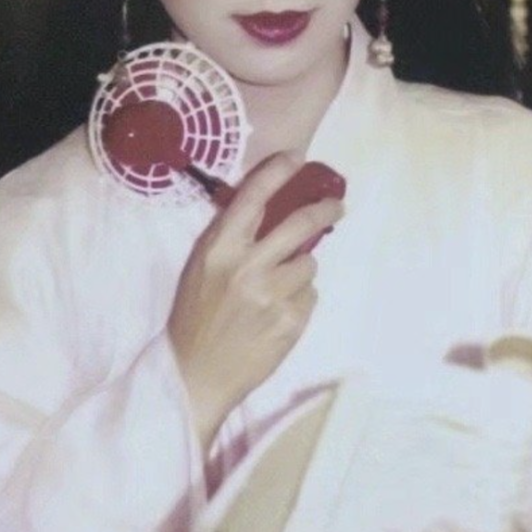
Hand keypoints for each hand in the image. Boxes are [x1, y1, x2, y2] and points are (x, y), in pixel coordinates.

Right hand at [168, 153, 344, 449]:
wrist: (195, 373)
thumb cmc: (196, 317)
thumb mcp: (202, 267)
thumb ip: (232, 238)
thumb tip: (271, 208)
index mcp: (218, 249)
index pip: (252, 196)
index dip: (277, 171)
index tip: (298, 157)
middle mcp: (246, 267)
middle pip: (300, 224)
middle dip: (324, 210)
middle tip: (336, 206)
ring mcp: (271, 295)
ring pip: (309, 264)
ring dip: (299, 271)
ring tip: (275, 291)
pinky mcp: (291, 321)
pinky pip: (310, 296)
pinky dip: (299, 301)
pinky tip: (276, 315)